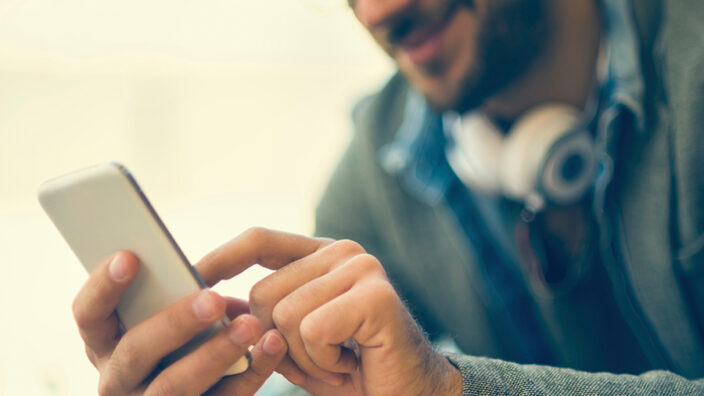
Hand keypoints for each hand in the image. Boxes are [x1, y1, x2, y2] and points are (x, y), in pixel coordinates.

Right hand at [72, 250, 288, 394]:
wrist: (207, 385)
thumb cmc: (185, 337)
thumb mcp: (169, 318)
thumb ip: (176, 297)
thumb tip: (205, 278)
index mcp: (106, 344)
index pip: (89, 316)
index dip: (104, 287)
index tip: (130, 256)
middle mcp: (118, 380)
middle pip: (135, 352)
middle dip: (174, 324)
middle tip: (213, 299)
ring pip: (174, 386)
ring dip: (215, 353)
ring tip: (251, 325)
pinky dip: (252, 372)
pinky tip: (274, 344)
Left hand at [196, 228, 461, 395]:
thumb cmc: (349, 371)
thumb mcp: (293, 343)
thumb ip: (260, 318)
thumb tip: (209, 303)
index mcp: (323, 256)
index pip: (260, 241)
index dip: (221, 258)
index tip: (189, 278)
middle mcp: (345, 252)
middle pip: (262, 292)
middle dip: (278, 343)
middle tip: (321, 357)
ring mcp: (363, 269)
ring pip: (284, 315)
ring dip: (303, 358)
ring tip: (338, 361)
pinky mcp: (376, 296)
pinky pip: (312, 330)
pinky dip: (322, 362)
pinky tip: (351, 364)